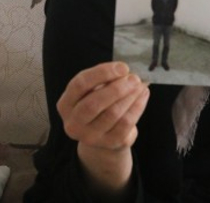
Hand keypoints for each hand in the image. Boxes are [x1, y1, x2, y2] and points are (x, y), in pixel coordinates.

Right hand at [57, 62, 149, 194]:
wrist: (104, 134)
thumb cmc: (99, 104)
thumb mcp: (94, 90)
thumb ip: (104, 79)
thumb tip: (125, 71)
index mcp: (66, 104)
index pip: (80, 85)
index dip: (102, 73)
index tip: (122, 67)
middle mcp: (73, 123)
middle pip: (93, 104)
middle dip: (117, 88)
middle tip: (134, 78)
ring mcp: (90, 136)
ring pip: (113, 113)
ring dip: (130, 96)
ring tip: (140, 85)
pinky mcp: (110, 143)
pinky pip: (126, 123)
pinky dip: (138, 106)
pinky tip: (143, 95)